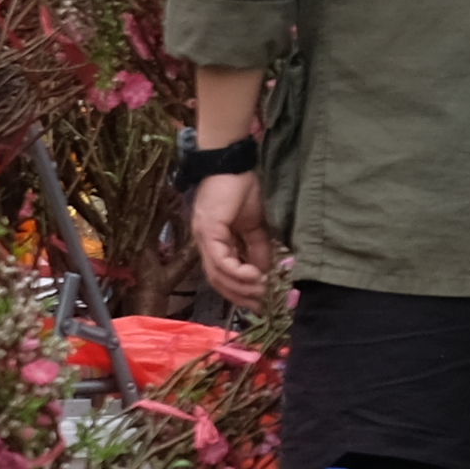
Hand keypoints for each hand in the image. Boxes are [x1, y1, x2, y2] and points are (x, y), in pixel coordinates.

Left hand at [188, 171, 283, 303]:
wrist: (232, 162)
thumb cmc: (242, 187)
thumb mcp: (255, 224)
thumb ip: (258, 247)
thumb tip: (266, 270)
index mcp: (214, 242)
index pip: (222, 276)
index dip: (239, 292)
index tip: (260, 303)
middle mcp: (204, 243)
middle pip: (216, 281)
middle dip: (239, 296)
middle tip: (261, 306)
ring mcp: (204, 238)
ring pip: (216, 274)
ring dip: (239, 287)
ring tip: (261, 292)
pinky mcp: (208, 230)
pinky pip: (220, 259)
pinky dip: (235, 271)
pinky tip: (253, 275)